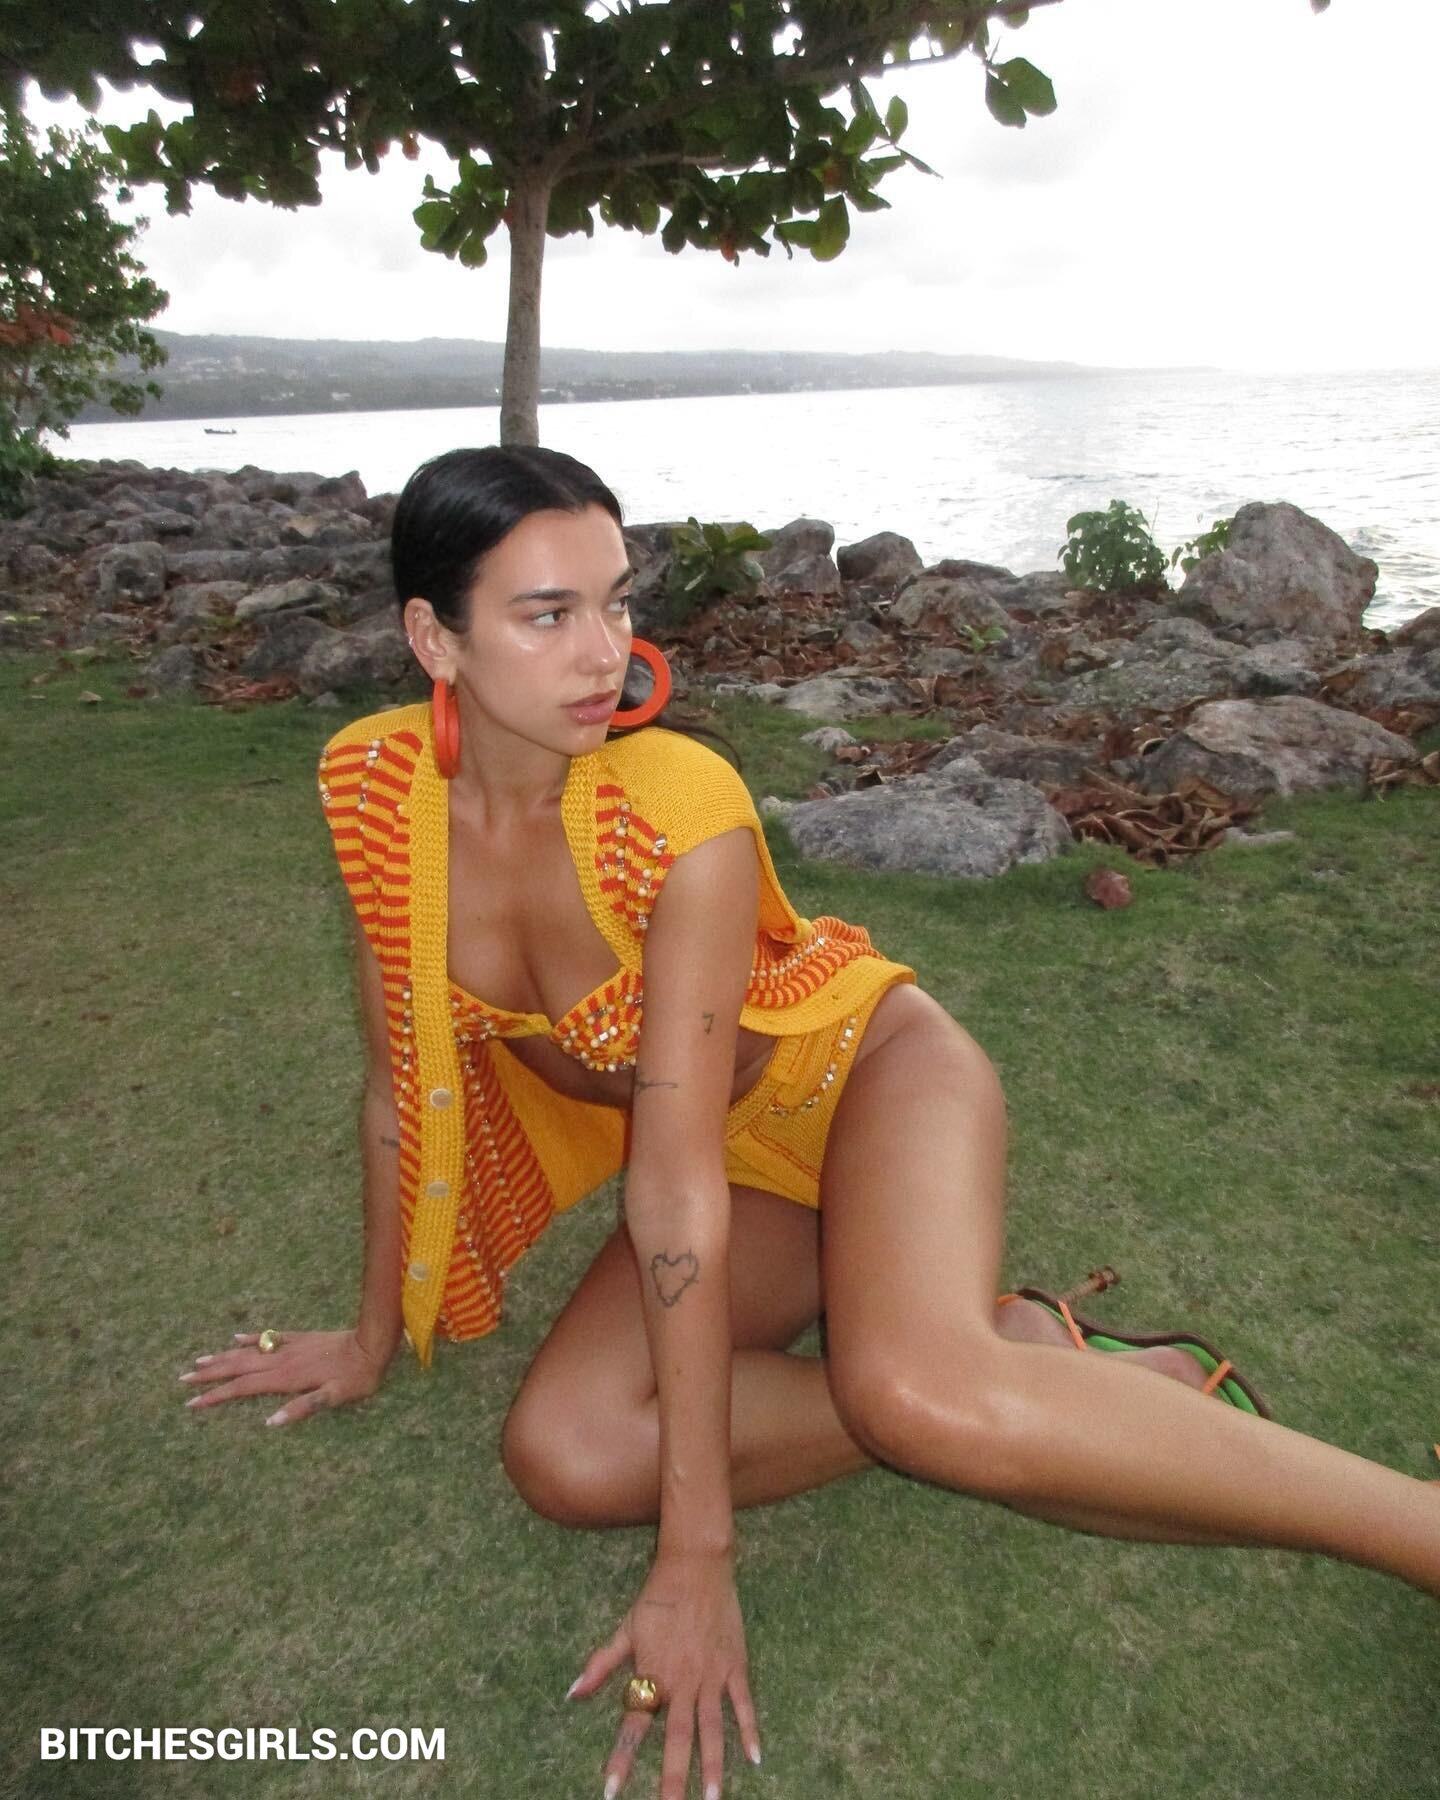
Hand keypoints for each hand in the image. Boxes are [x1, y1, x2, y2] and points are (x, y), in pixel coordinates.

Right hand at [178, 1328, 387, 1425]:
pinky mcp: (299, 1338)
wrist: (371, 1344)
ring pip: (248, 1352)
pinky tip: (236, 1338)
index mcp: (286, 1378)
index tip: (191, 1403)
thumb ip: (304, 1408)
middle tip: (182, 1379)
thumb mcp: (334, 1398)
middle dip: (210, 1375)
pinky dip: (250, 1338)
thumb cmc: (355, 1377)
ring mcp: (288, 1347)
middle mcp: (281, 1360)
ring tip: (199, 1361)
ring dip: (223, 1357)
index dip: (217, 1396)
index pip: (243, 1388)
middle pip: (238, 1368)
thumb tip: (271, 1422)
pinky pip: (268, 1338)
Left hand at [567, 1548, 760, 1799]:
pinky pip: (744, 1704)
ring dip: (714, 1766)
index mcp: (653, 1673)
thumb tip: (573, 1693)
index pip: (634, 1725)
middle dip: (673, 1779)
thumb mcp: (626, 1629)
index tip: (611, 1791)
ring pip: (713, 1729)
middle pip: (677, 1739)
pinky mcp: (735, 1665)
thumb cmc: (657, 1598)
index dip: (622, 1759)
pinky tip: (756, 1758)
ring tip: (714, 1799)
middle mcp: (683, 1681)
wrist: (696, 1565)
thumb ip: (602, 1664)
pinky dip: (750, 1730)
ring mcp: (712, 1675)